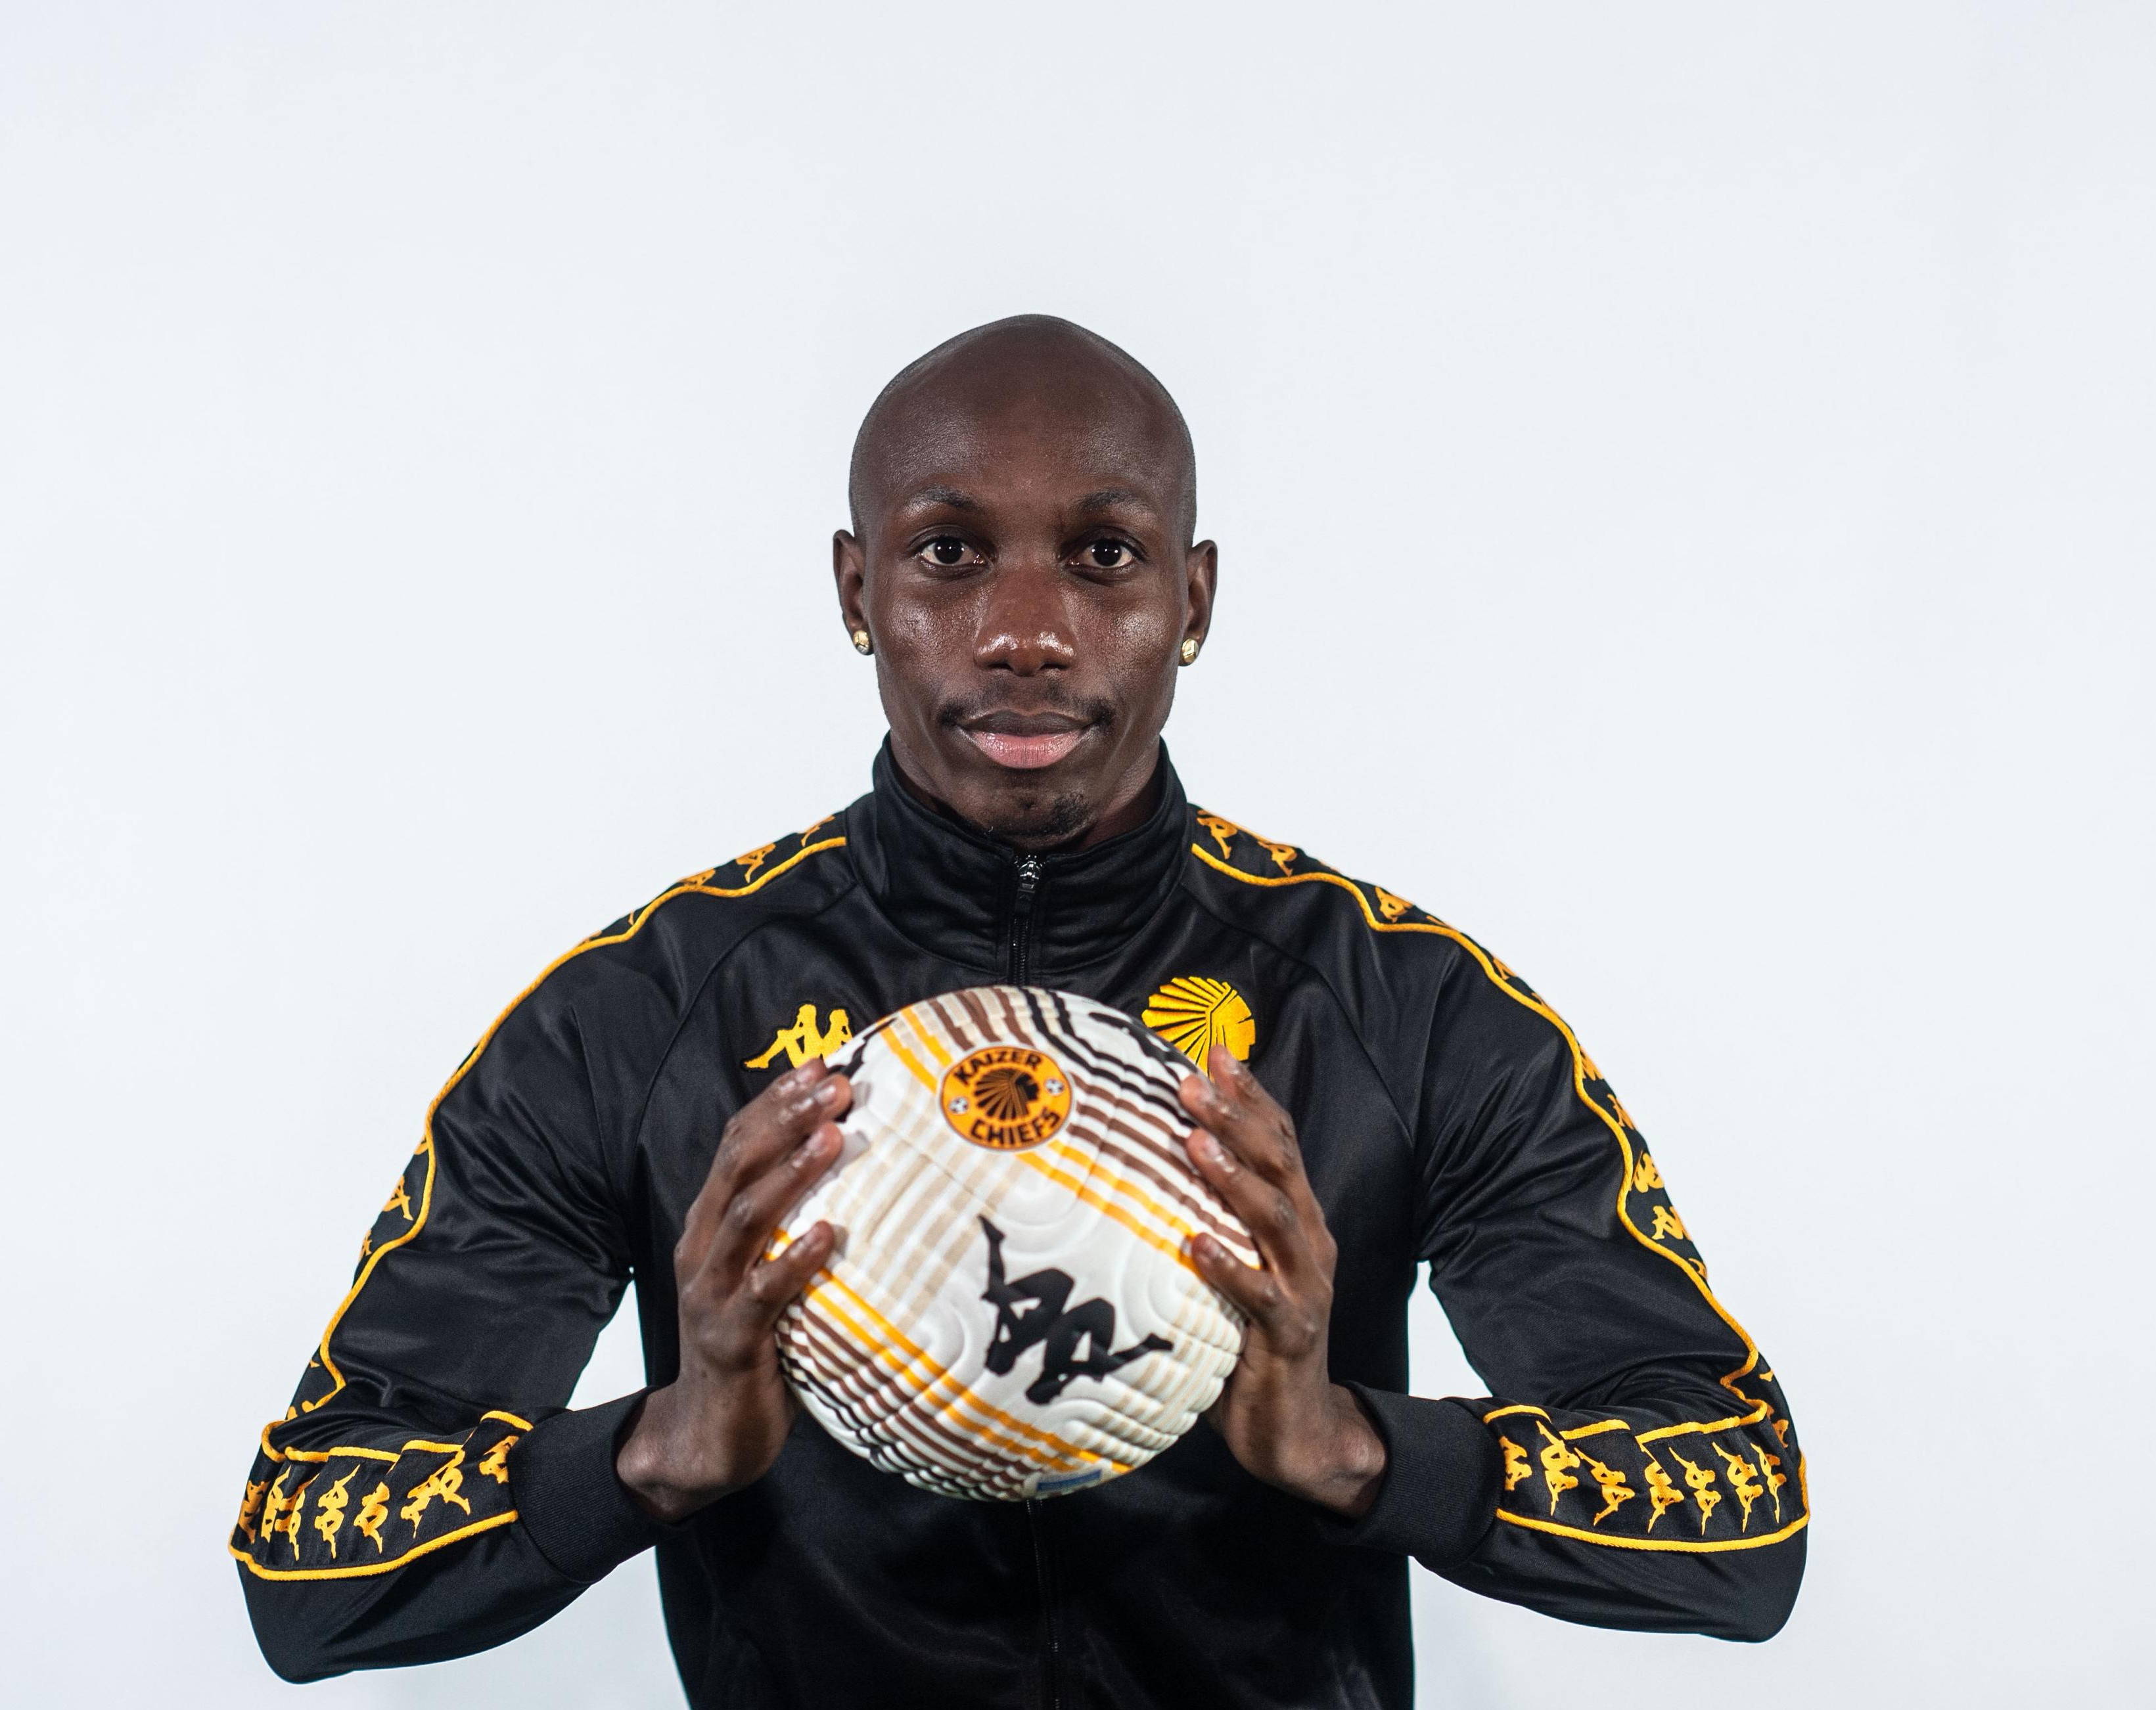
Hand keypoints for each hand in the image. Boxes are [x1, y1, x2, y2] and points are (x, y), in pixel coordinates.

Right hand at [615, 1059, 848, 1521]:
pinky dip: (796, 1261)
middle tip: (836, 1083)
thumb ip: (791, 1228)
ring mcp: (712, 1294)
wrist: (705, 1436)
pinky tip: (831, 1235)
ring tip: (833, 1136)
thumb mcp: (766, 1274)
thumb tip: (862, 1176)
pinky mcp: (731, 1341)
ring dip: (792, 1173)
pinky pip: (762, 1294)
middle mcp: (703, 1249)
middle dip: (786, 1119)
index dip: (775, 1101)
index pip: (738, 1146)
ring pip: (748, 1219)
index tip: (820, 1062)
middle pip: (740, 1167)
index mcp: (711, 1226)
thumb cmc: (754, 1346)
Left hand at [1179, 1046, 1386, 1518]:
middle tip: (1193, 1083)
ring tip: (1195, 1143)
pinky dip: (1229, 1267)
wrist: (1296, 1429)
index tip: (1215, 1052)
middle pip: (1281, 1166)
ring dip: (1236, 1178)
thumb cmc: (1249, 1339)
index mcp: (1297, 1221)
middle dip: (1239, 1119)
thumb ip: (1210, 1217)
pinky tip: (1194, 1244)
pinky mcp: (1291, 1335)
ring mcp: (1305, 1288)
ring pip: (1276, 1219)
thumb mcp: (1233, 1267)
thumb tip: (1152, 1163)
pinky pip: (1263, 1296)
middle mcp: (1308, 1244)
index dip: (1253, 1096)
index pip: (1281, 1144)